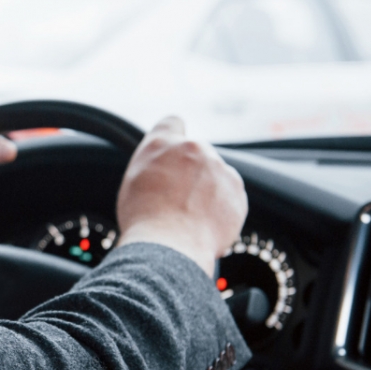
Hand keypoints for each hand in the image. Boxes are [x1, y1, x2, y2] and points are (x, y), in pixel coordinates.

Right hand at [116, 116, 246, 276]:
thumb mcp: (133, 181)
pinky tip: (203, 226)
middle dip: (191, 171)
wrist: (170, 246)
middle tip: (176, 199)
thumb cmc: (144, 218)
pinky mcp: (238, 193)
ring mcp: (220, 169)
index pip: (172, 123)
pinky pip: (230, 198)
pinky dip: (221, 209)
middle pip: (196, 154)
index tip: (172, 152)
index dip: (173, 136)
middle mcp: (194, 148)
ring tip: (189, 218)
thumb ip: (151, 163)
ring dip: (208, 190)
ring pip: (215, 176)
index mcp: (163, 142)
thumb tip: (161, 166)